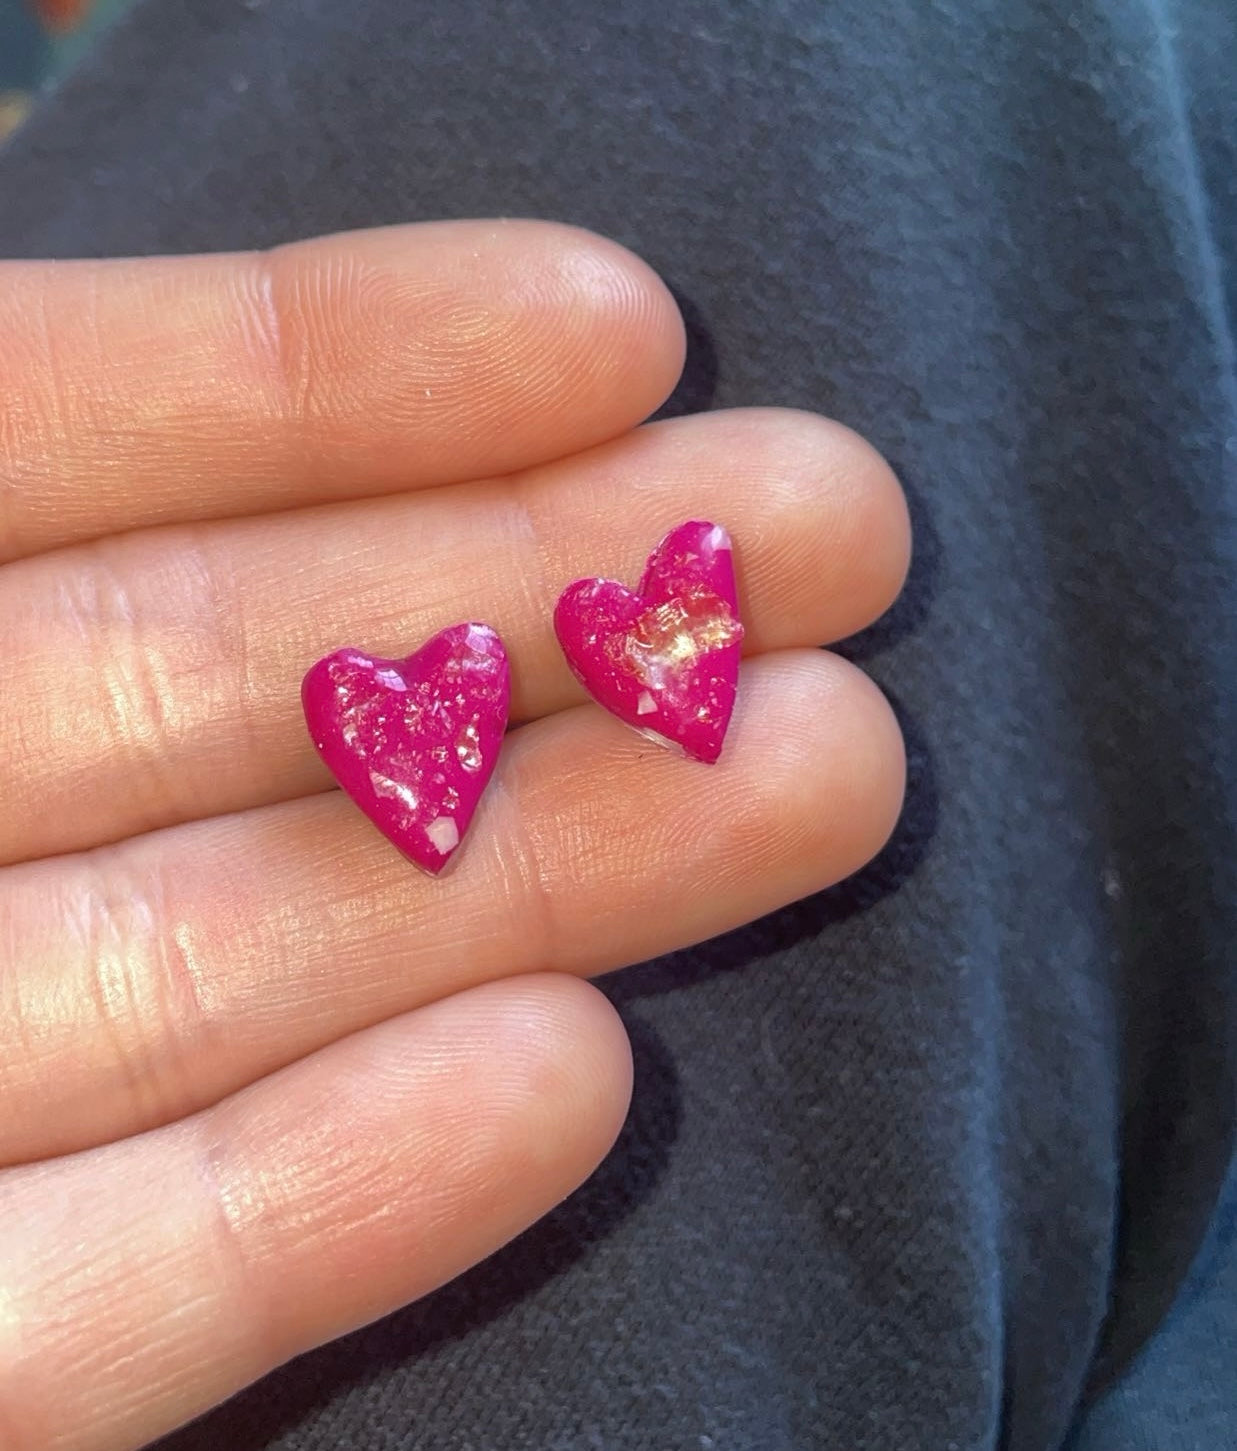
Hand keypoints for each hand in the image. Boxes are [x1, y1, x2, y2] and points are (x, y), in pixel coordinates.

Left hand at [0, 219, 907, 1449]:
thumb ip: (16, 410)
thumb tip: (149, 263)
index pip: (66, 445)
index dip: (329, 381)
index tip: (613, 328)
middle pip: (206, 707)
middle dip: (522, 611)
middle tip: (824, 536)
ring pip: (216, 978)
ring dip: (528, 888)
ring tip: (820, 770)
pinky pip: (103, 1303)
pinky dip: (326, 1200)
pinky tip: (572, 1073)